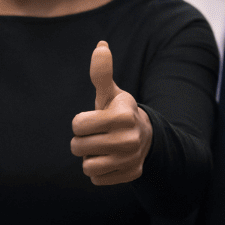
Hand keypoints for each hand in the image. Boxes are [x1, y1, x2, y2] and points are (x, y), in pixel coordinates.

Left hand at [70, 41, 152, 184]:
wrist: (146, 136)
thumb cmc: (119, 112)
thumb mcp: (111, 94)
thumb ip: (102, 73)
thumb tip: (100, 46)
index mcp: (123, 116)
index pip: (77, 125)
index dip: (81, 122)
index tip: (95, 119)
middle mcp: (129, 139)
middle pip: (78, 147)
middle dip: (82, 141)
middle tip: (97, 135)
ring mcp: (131, 159)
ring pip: (87, 166)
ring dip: (90, 157)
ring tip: (103, 148)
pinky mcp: (130, 175)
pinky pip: (96, 179)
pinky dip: (100, 171)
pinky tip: (111, 160)